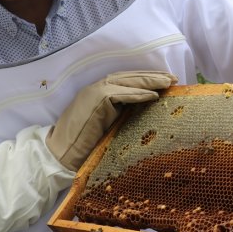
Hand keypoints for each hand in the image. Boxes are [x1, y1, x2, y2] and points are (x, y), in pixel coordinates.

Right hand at [46, 71, 177, 169]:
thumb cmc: (82, 147)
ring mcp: (95, 92)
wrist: (59, 155)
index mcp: (98, 92)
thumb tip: (145, 113)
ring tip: (168, 82)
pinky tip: (154, 96)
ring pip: (128, 82)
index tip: (164, 82)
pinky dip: (139, 95)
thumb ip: (120, 115)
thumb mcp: (106, 126)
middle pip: (129, 77)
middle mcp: (97, 88)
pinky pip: (122, 94)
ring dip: (150, 82)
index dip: (146, 79)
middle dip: (152, 77)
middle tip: (173, 78)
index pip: (126, 80)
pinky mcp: (96, 100)